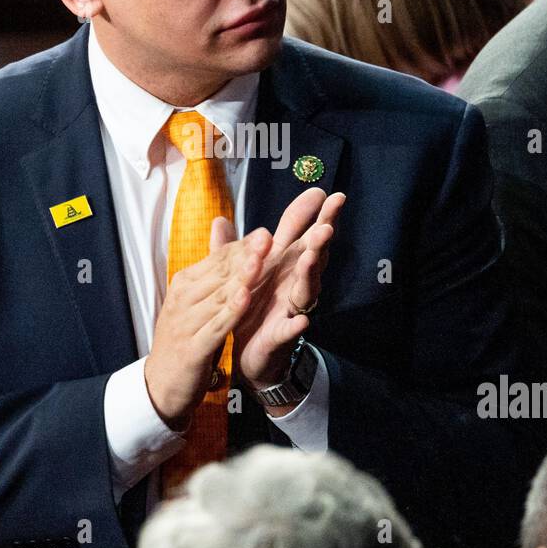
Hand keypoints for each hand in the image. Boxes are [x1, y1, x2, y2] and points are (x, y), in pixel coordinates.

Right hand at [143, 221, 271, 430]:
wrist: (160, 385)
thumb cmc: (183, 339)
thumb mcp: (195, 302)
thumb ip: (214, 271)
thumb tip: (223, 231)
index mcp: (184, 285)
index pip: (217, 260)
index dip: (242, 246)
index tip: (265, 234)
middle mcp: (183, 300)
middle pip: (219, 273)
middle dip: (245, 255)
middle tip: (268, 238)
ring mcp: (186, 324)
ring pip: (219, 296)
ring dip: (240, 278)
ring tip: (259, 261)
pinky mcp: (193, 348)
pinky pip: (216, 326)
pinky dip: (231, 312)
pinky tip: (245, 299)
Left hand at [221, 188, 345, 392]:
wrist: (251, 355)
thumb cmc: (252, 310)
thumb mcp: (240, 274)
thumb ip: (231, 249)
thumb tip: (219, 218)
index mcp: (282, 265)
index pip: (299, 234)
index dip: (311, 214)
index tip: (323, 192)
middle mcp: (292, 282)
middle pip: (312, 255)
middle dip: (321, 238)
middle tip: (327, 221)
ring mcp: (290, 307)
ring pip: (306, 287)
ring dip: (312, 271)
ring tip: (314, 255)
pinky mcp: (281, 334)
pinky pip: (290, 329)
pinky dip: (295, 325)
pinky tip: (301, 322)